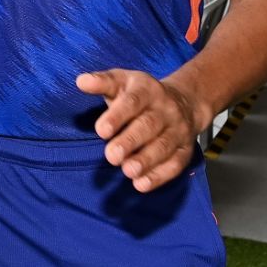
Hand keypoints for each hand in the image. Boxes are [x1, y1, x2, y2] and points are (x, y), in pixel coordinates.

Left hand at [76, 69, 208, 192]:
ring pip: (163, 146)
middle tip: (111, 156)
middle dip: (130, 141)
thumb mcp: (122, 81)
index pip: (132, 101)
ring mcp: (178, 130)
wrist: (185, 102)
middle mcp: (165, 109)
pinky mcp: (185, 150)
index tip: (101, 131)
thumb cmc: (140, 94)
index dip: (117, 116)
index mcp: (147, 89)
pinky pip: (175, 164)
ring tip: (127, 171)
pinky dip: (159, 176)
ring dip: (145, 161)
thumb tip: (81, 81)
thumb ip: (102, 82)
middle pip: (148, 125)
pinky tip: (141, 184)